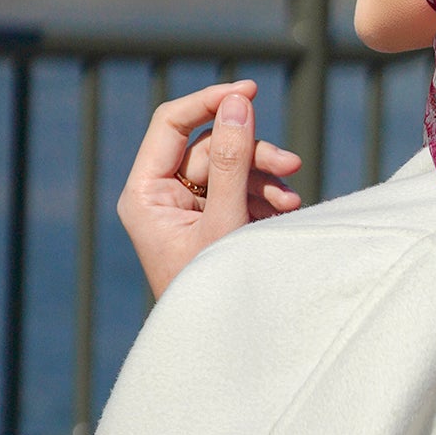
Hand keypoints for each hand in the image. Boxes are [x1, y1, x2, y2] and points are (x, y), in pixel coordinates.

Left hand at [117, 79, 302, 298]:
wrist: (221, 344)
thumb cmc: (213, 290)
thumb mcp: (225, 221)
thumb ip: (232, 161)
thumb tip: (237, 103)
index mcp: (144, 194)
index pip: (172, 124)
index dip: (211, 101)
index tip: (250, 90)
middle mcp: (161, 196)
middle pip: (211, 145)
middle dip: (252, 153)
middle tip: (291, 165)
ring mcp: (187, 209)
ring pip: (231, 166)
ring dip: (264, 178)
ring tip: (290, 202)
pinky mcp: (211, 221)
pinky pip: (239, 189)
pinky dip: (264, 195)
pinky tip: (285, 210)